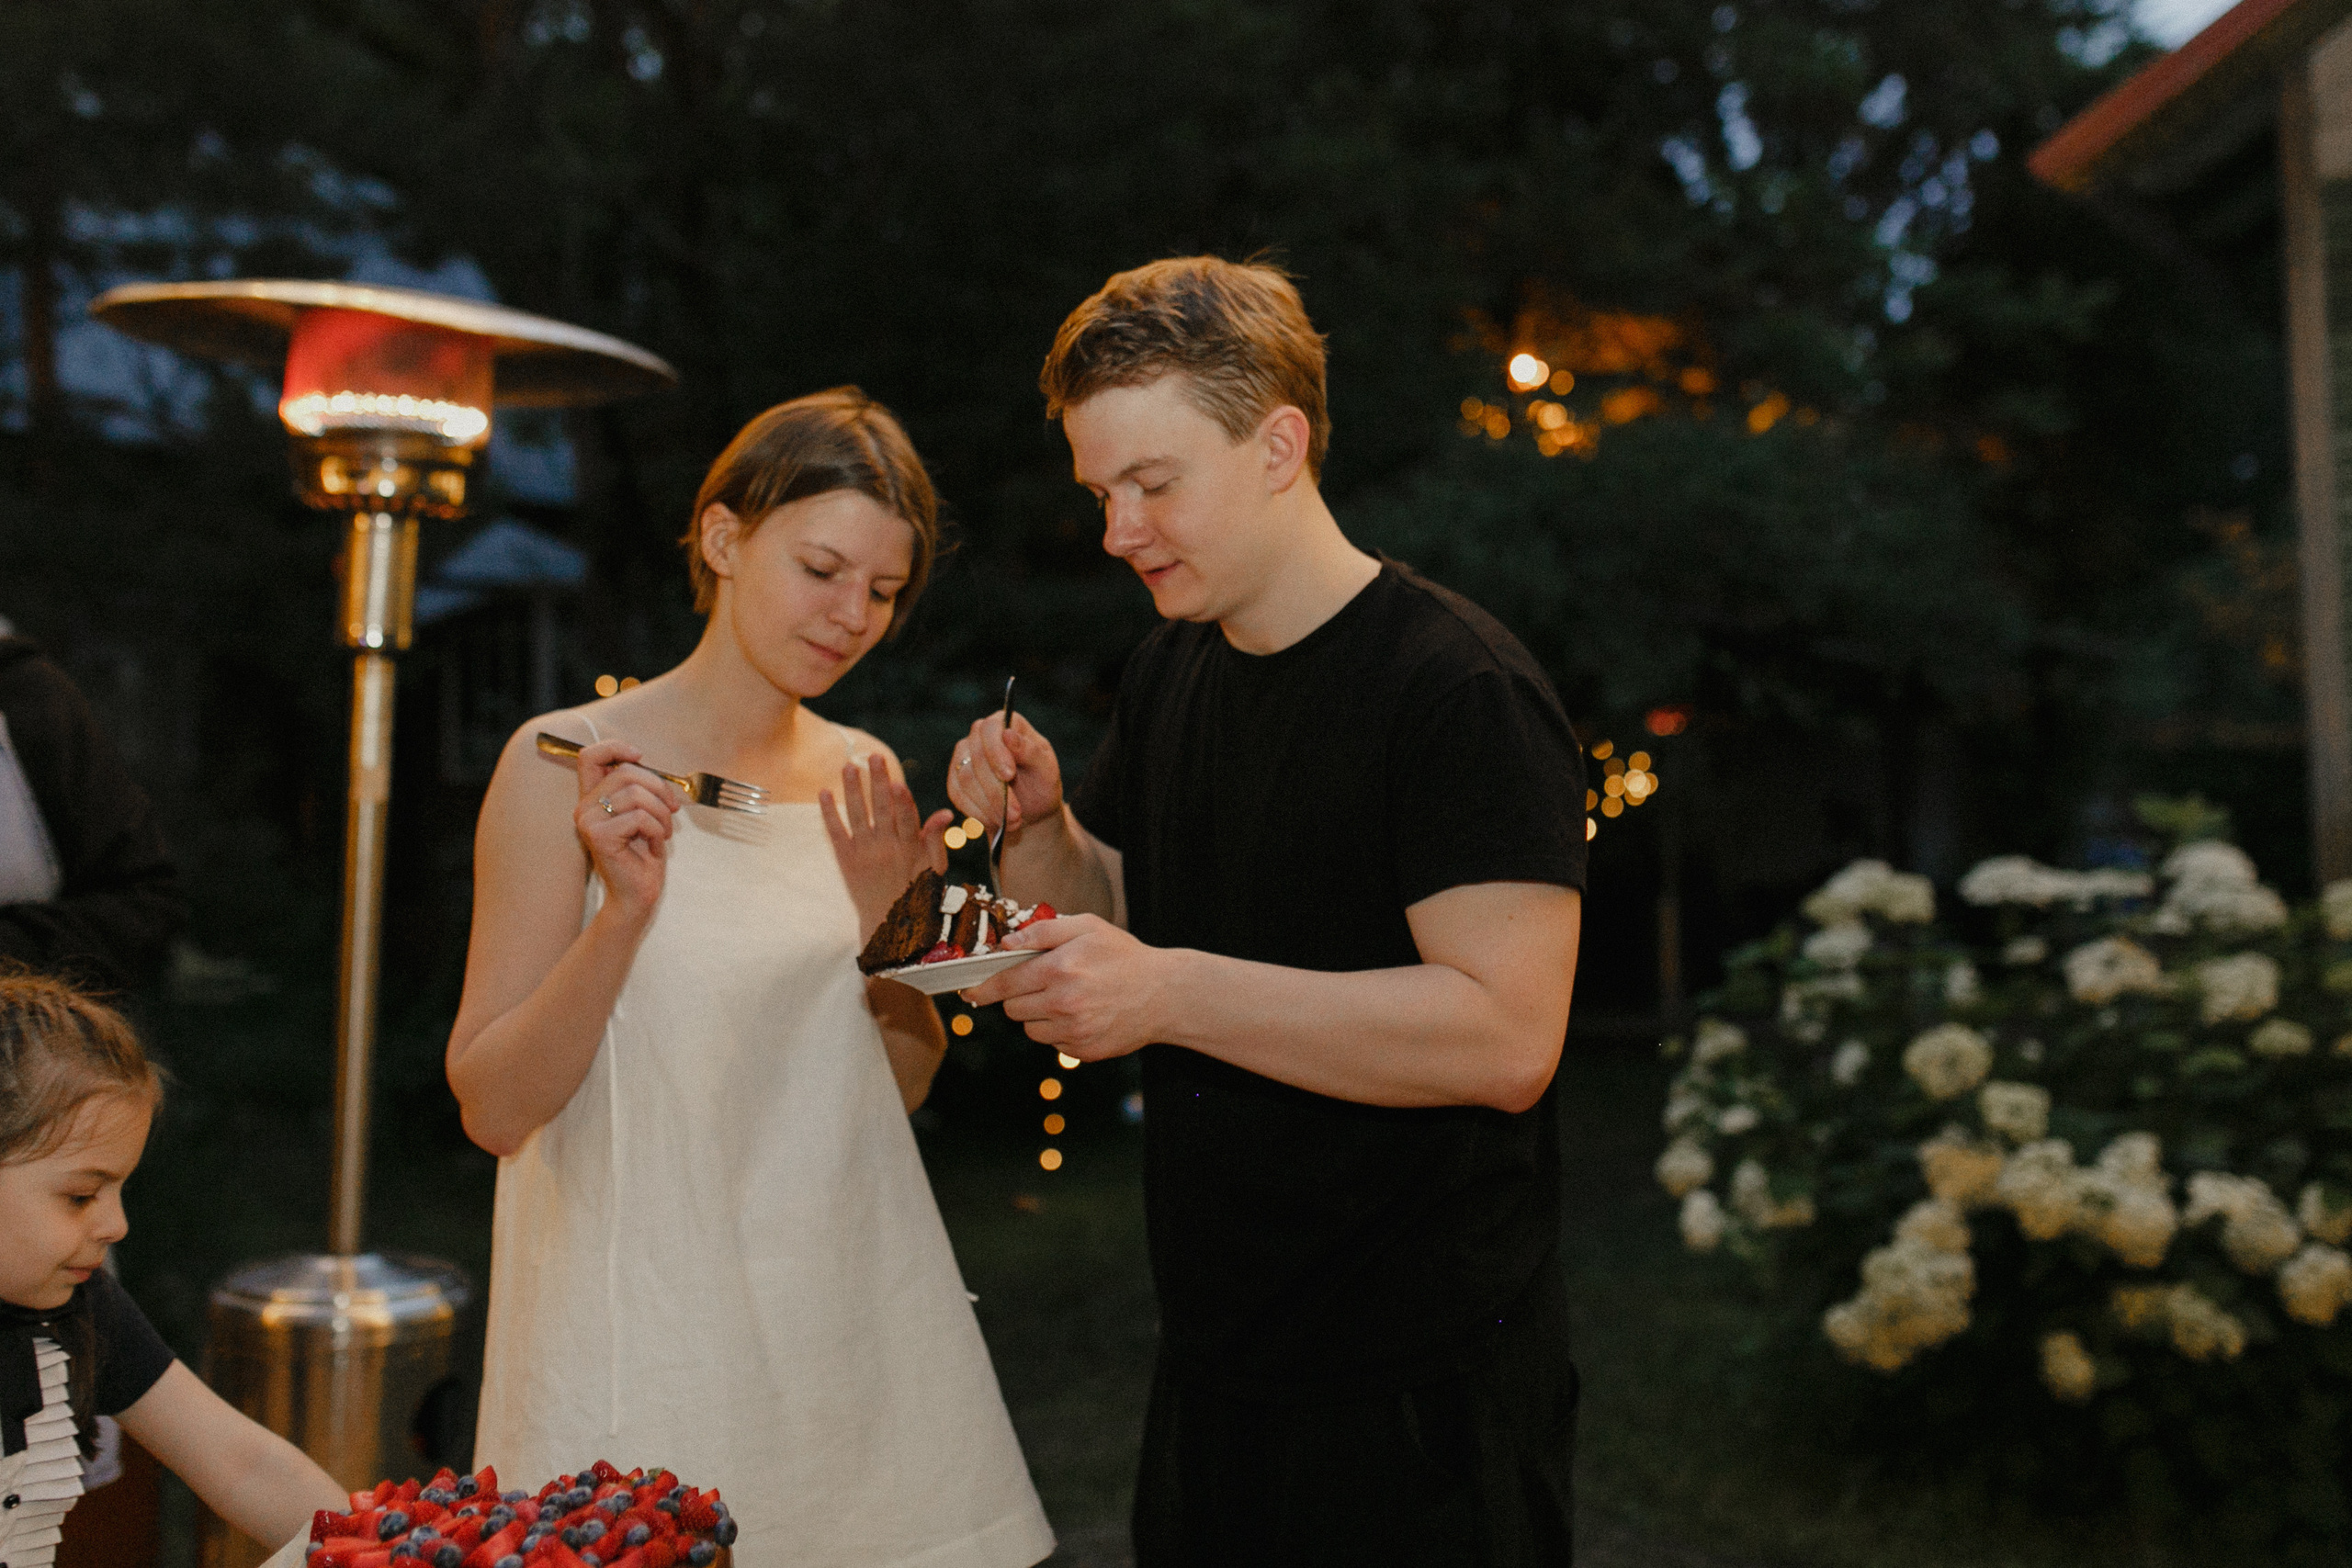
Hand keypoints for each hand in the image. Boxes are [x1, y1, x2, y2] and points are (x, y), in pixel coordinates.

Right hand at [570, 740, 684, 921]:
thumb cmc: (643, 854)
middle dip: (659, 788)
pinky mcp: (599, 837)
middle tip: (673, 809)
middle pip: (626, 772)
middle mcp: (584, 807)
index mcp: (592, 797)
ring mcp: (588, 821)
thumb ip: (638, 787)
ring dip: (662, 813)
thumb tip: (641, 759)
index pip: (590, 756)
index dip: (615, 747)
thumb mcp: (643, 813)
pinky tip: (655, 844)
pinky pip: (640, 817)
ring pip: (636, 794)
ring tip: (664, 831)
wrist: (638, 893)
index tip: (640, 755)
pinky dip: (657, 829)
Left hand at [821, 753, 951, 942]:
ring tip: (848, 766)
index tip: (897, 782)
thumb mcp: (933, 868)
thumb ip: (936, 838)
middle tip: (873, 757)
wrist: (887, 924)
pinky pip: (836, 833)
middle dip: (877, 782)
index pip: (907, 820)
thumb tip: (945, 812)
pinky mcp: (846, 861)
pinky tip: (824, 793)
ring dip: (852, 790)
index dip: (902, 802)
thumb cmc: (917, 893)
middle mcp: (886, 850)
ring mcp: (864, 854)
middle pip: (881, 810)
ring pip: (858, 816)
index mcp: (910, 849)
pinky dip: (829, 813)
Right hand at [946, 712, 1063, 839]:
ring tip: (1012, 821)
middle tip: (1016, 814)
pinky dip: (977, 812)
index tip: (1009, 776)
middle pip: (977, 758)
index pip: (990, 729)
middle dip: (997, 791)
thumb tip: (1008, 734)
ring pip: (966, 779)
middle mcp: (980, 735)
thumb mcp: (1046, 768)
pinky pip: (957, 795)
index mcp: (1006, 723)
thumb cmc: (1042, 782)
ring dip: (989, 805)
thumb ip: (1030, 751)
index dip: (996, 752)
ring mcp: (964, 756)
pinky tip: (995, 821)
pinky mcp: (955, 779)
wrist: (1032, 807)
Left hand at [958, 913, 1173, 1059]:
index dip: (982, 988)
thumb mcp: (1087, 927)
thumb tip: (1006, 943)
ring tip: (1066, 999)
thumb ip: (1043, 930)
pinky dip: (1058, 1031)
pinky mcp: (1082, 1051)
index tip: (969, 992)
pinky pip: (1052, 1043)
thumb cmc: (1124, 956)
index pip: (1005, 983)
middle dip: (1019, 996)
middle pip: (1012, 1008)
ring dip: (1037, 1015)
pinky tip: (1081, 1015)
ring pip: (1029, 1029)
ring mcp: (1073, 1031)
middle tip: (1043, 983)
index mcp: (1060, 969)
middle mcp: (1064, 1003)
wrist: (1164, 995)